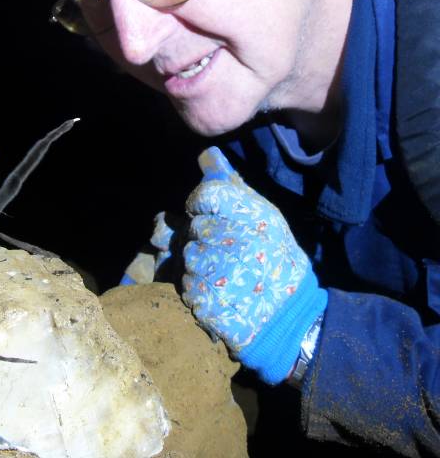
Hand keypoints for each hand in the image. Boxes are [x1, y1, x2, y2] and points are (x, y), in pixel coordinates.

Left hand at [182, 147, 326, 384]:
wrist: (287, 316)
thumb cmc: (276, 260)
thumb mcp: (264, 217)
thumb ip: (232, 187)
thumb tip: (207, 155)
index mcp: (248, 216)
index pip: (205, 195)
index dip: (202, 205)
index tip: (210, 215)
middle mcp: (229, 239)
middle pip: (192, 228)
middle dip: (202, 238)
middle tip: (226, 251)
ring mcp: (213, 271)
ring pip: (186, 256)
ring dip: (198, 264)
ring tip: (225, 273)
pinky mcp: (201, 298)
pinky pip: (184, 283)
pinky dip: (196, 286)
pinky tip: (219, 290)